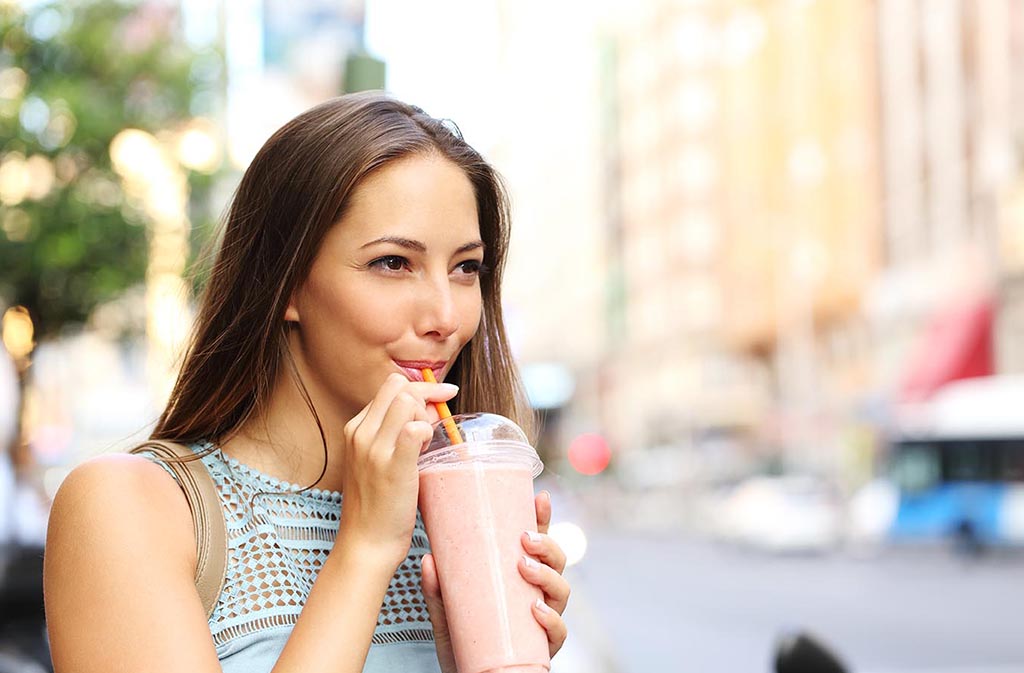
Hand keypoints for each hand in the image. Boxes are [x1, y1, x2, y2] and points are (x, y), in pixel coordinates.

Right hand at [337, 373, 457, 564]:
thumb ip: (394, 433)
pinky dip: (427, 432)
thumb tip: (428, 410)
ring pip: (407, 400)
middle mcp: (360, 433)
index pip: (390, 386)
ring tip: (426, 444)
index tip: (439, 397)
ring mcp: (374, 450)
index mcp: (355, 429)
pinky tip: (427, 452)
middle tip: (434, 423)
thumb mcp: (377, 461)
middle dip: (424, 395)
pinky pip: (415, 429)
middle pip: (399, 385)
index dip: (420, 388)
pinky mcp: (392, 467)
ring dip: (425, 416)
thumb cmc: (377, 505)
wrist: (366, 544)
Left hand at [420, 490, 570, 671]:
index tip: (540, 497)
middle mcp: (537, 595)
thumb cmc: (463, 642)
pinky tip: (537, 609)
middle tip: (525, 539)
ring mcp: (544, 621)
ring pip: (562, 591)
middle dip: (547, 545)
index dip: (543, 518)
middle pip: (557, 562)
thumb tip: (428, 560)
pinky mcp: (543, 649)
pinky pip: (559, 632)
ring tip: (526, 567)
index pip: (537, 543)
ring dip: (548, 575)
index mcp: (519, 578)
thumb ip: (438, 590)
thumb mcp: (445, 612)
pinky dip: (552, 619)